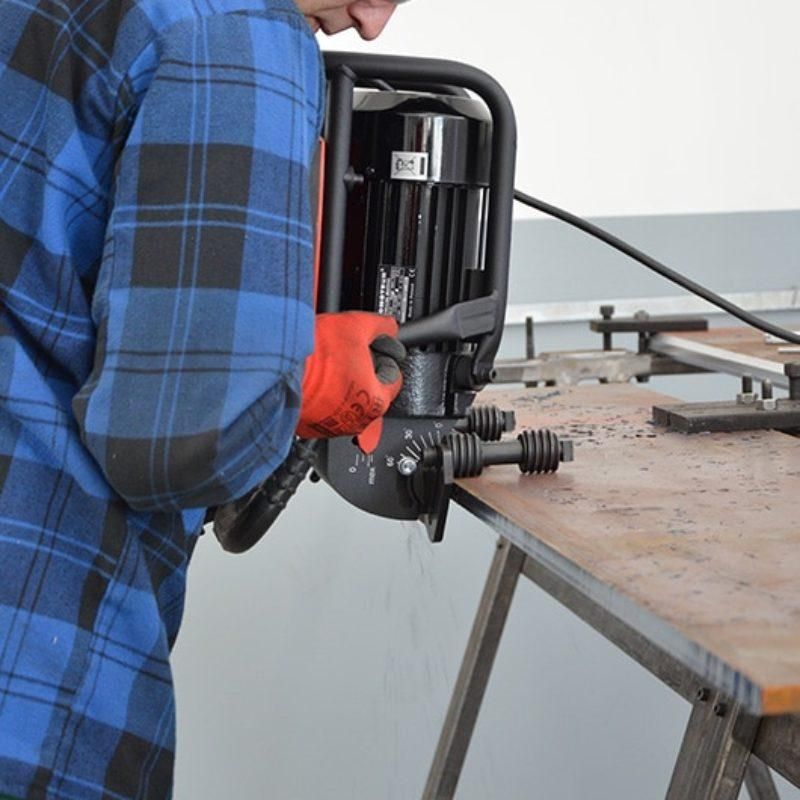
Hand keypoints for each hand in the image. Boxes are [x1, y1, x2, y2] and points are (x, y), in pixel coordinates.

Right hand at [296, 312, 405, 439]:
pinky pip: (324, 412)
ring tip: (326, 365)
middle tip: (345, 352)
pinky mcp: (311, 428)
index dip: (383, 356)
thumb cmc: (313, 356)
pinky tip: (314, 380)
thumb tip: (389, 326)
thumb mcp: (354, 325)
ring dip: (341, 385)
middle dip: (361, 371)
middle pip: (369, 390)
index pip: (393, 377)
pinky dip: (322, 398)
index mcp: (376, 400)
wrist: (275, 371)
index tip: (372, 347)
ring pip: (346, 402)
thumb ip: (380, 326)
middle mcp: (358, 420)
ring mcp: (333, 427)